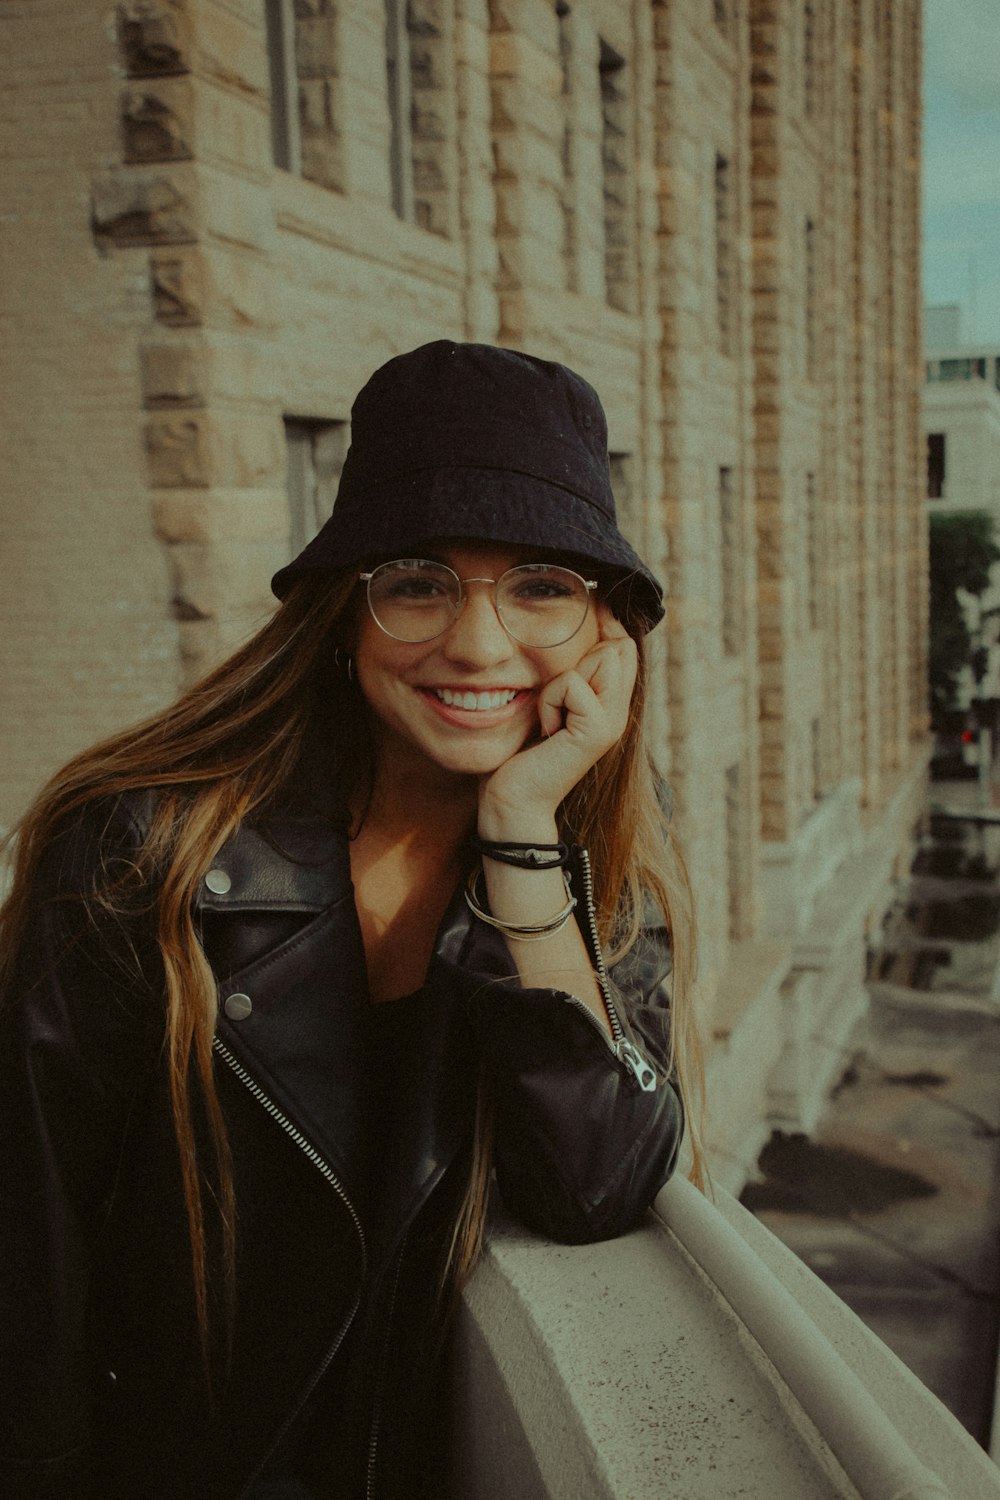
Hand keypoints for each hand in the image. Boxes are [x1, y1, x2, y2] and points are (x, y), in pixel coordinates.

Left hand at [478, 609, 637, 836]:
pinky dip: (550, 700)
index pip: (624, 647)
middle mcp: (618, 713)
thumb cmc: (520, 752)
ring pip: (602, 658)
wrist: (513, 799)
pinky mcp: (596, 731)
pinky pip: (572, 683)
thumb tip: (570, 637)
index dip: (604, 629)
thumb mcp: (547, 703)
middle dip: (580, 657)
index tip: (577, 636)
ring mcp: (612, 722)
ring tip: (551, 715)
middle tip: (557, 699)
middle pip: (619, 647)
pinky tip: (546, 730)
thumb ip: (566, 676)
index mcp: (609, 705)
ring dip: (561, 680)